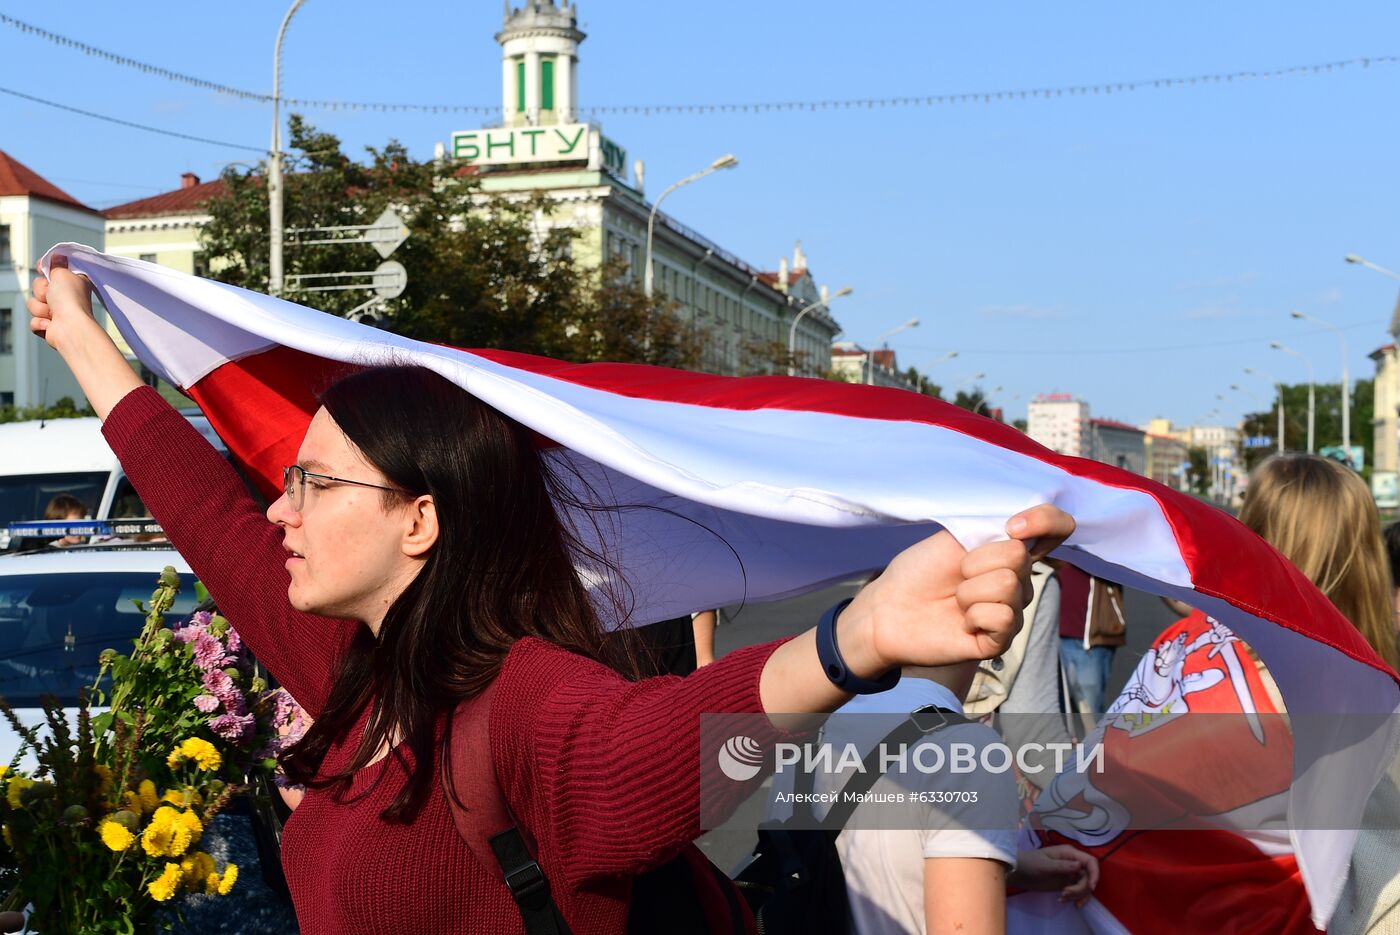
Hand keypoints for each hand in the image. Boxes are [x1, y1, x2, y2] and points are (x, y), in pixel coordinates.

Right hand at [27, 256, 99, 351]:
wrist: (70, 327)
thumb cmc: (70, 300)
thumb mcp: (63, 273)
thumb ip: (57, 265)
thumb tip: (58, 257)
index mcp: (73, 283)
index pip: (51, 272)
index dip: (44, 270)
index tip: (41, 268)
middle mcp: (66, 298)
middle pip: (38, 287)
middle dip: (41, 291)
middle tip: (52, 295)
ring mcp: (58, 312)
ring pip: (34, 304)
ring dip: (41, 308)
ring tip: (54, 312)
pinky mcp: (50, 327)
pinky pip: (34, 321)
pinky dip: (40, 322)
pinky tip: (50, 324)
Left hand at [846, 504, 1074, 670]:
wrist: (889, 608)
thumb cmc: (920, 570)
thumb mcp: (956, 536)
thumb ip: (994, 527)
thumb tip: (1026, 526)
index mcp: (1009, 550)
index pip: (1058, 528)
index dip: (1046, 521)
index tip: (1011, 525)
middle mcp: (1019, 580)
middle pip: (1019, 556)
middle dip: (975, 561)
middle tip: (956, 575)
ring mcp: (1012, 611)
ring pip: (1009, 586)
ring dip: (969, 590)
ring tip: (955, 600)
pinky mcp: (1001, 641)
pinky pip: (1003, 617)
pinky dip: (974, 615)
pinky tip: (962, 622)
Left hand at [1009, 844, 1098, 906]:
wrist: (1017, 873)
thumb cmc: (1029, 863)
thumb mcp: (1044, 865)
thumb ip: (1062, 866)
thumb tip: (1080, 865)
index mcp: (1069, 853)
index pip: (1090, 861)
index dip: (1094, 874)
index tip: (1091, 887)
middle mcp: (1072, 863)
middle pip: (1088, 877)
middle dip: (1080, 888)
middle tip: (1065, 893)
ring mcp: (1070, 874)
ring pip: (1084, 886)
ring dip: (1076, 895)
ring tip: (1061, 897)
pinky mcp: (1066, 884)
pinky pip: (1077, 892)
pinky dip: (1074, 898)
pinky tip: (1062, 900)